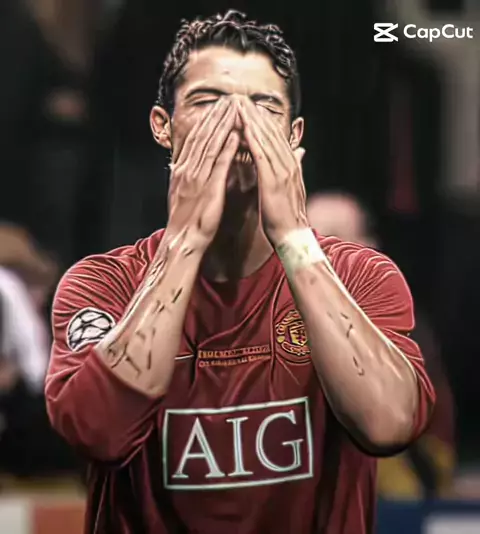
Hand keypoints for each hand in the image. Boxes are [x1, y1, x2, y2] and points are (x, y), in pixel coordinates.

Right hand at [166, 98, 239, 249]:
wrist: (183, 240)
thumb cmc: (187, 220)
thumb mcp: (183, 192)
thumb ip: (187, 175)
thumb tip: (187, 163)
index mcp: (183, 169)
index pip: (196, 139)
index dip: (208, 120)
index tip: (219, 105)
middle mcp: (188, 169)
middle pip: (203, 135)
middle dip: (216, 115)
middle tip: (230, 98)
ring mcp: (197, 177)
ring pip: (210, 144)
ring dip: (222, 124)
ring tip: (234, 108)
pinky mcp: (208, 188)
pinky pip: (218, 164)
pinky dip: (226, 148)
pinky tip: (235, 135)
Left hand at [238, 98, 307, 244]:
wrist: (293, 236)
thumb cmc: (287, 216)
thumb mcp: (291, 187)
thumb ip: (294, 166)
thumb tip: (299, 151)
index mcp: (290, 164)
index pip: (276, 135)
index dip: (262, 119)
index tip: (249, 105)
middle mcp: (288, 163)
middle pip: (270, 131)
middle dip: (254, 113)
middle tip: (239, 96)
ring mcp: (282, 170)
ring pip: (266, 138)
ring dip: (251, 119)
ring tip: (238, 103)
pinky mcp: (273, 179)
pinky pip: (261, 154)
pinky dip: (252, 138)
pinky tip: (242, 125)